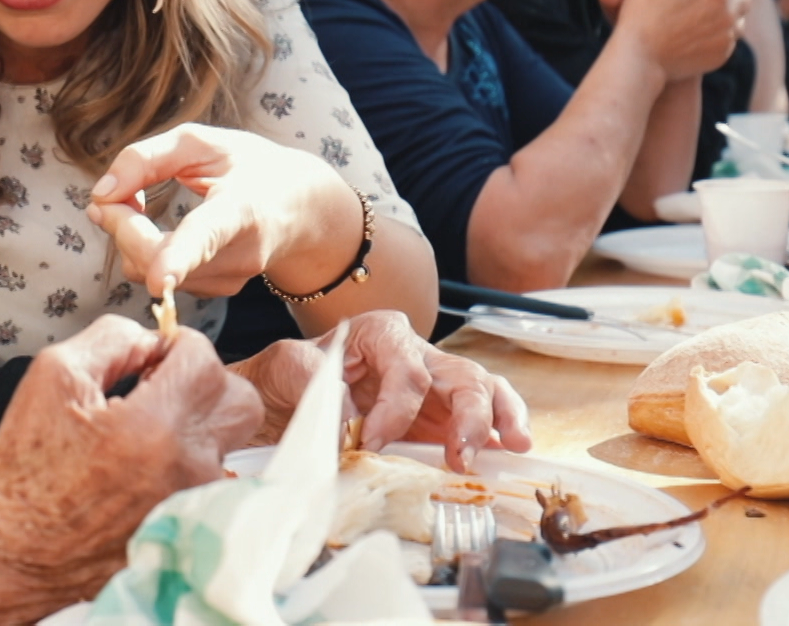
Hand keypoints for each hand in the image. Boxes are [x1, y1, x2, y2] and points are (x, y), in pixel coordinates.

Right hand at [0, 316, 261, 623]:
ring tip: (150, 432)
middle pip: (241, 402)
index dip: (175, 347)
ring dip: (198, 425)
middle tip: (164, 389)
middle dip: (206, 383)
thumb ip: (113, 338)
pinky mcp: (192, 528)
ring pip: (229, 443)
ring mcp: (194, 504)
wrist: (17, 554)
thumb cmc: (28, 469)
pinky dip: (189, 463)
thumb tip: (153, 338)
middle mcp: (187, 469)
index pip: (204, 359)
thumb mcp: (53, 376)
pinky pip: (213, 480)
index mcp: (153, 427)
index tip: (148, 361)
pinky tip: (147, 468)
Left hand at [86, 124, 363, 299]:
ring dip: (128, 237)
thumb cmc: (249, 166)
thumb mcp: (202, 142)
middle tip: (109, 195)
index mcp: (242, 207)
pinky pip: (157, 278)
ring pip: (147, 271)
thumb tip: (101, 194)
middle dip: (120, 226)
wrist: (302, 208)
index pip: (207, 234)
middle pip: (155, 257)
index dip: (179, 257)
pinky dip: (144, 252)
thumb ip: (146, 158)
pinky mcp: (219, 292)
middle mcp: (241, 253)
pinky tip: (160, 229)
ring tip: (140, 204)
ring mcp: (231, 280)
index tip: (158, 281)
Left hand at [227, 311, 530, 473]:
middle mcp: (413, 352)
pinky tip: (509, 448)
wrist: (277, 403)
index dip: (398, 408)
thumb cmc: (284, 380)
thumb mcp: (283, 366)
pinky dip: (497, 430)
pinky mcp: (440, 415)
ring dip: (497, 417)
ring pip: (481, 388)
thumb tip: (346, 413)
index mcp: (379, 333)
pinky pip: (480, 414)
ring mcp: (433, 384)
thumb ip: (308, 377)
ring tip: (511, 445)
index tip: (374, 443)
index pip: (406, 368)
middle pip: (458, 373)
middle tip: (462, 455)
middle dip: (468, 414)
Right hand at [611, 0, 749, 80]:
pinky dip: (719, 37)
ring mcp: (726, 36)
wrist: (639, 56)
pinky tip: (701, 35)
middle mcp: (729, 11)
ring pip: (740, 21)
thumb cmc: (642, 9)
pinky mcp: (721, 56)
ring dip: (730, 16)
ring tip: (710, 15)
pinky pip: (729, 42)